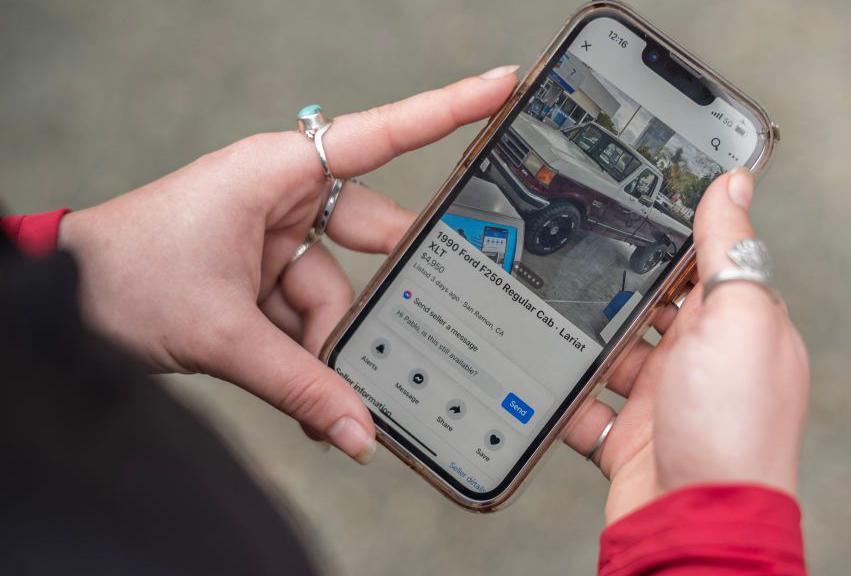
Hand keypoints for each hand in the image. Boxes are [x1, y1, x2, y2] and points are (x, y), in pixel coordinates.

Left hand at [58, 65, 519, 463]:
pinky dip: (308, 357)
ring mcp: (273, 237)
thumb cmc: (122, 279)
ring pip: (338, 294)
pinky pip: (309, 316)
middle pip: (369, 239)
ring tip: (324, 404)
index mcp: (276, 172)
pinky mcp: (261, 275)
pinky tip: (310, 399)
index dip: (448, 110)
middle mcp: (282, 196)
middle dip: (379, 300)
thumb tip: (360, 433)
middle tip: (419, 334)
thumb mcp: (223, 332)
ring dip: (328, 349)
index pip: (382, 135)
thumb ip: (301, 385)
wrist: (59, 306)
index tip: (504, 86)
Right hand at [563, 169, 809, 523]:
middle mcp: (704, 360)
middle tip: (573, 248)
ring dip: (583, 337)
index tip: (632, 196)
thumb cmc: (733, 428)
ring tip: (547, 305)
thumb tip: (734, 183)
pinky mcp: (627, 436)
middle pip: (651, 304)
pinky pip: (586, 405)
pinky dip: (563, 393)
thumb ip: (729, 249)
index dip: (673, 230)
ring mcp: (663, 399)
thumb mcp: (737, 318)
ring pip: (611, 351)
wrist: (693, 525)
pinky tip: (539, 372)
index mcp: (739, 324)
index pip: (706, 261)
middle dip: (615, 283)